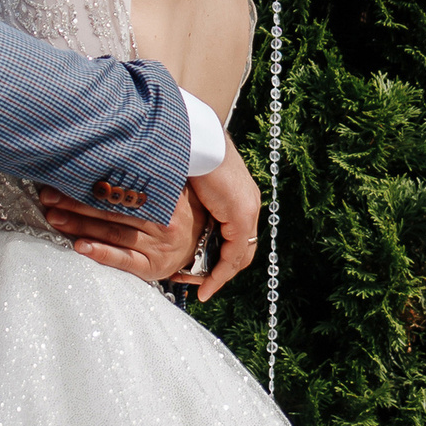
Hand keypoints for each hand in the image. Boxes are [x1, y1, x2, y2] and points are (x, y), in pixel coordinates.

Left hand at [37, 183, 200, 285]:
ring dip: (80, 225)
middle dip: (77, 202)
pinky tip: (80, 247)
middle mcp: (163, 221)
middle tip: (49, 196)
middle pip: (114, 209)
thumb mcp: (173, 190)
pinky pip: (124, 261)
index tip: (65, 175)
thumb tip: (114, 149)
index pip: (123, 188)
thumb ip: (149, 176)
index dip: (93, 182)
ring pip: (113, 232)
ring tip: (54, 217)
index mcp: (165, 197)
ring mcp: (158, 246)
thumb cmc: (179, 213)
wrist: (205, 246)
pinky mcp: (153, 268)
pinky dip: (101, 253)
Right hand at [187, 141, 260, 300]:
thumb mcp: (190, 184)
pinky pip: (233, 255)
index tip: (203, 270)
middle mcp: (249, 203)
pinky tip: (206, 286)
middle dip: (221, 271)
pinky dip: (220, 273)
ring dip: (219, 276)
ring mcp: (248, 209)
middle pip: (241, 250)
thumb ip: (191, 202)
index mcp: (238, 195)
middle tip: (201, 284)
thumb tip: (176, 211)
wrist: (193, 136)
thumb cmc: (186, 153)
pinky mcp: (241, 214)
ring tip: (202, 290)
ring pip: (238, 256)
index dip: (222, 256)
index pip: (236, 235)